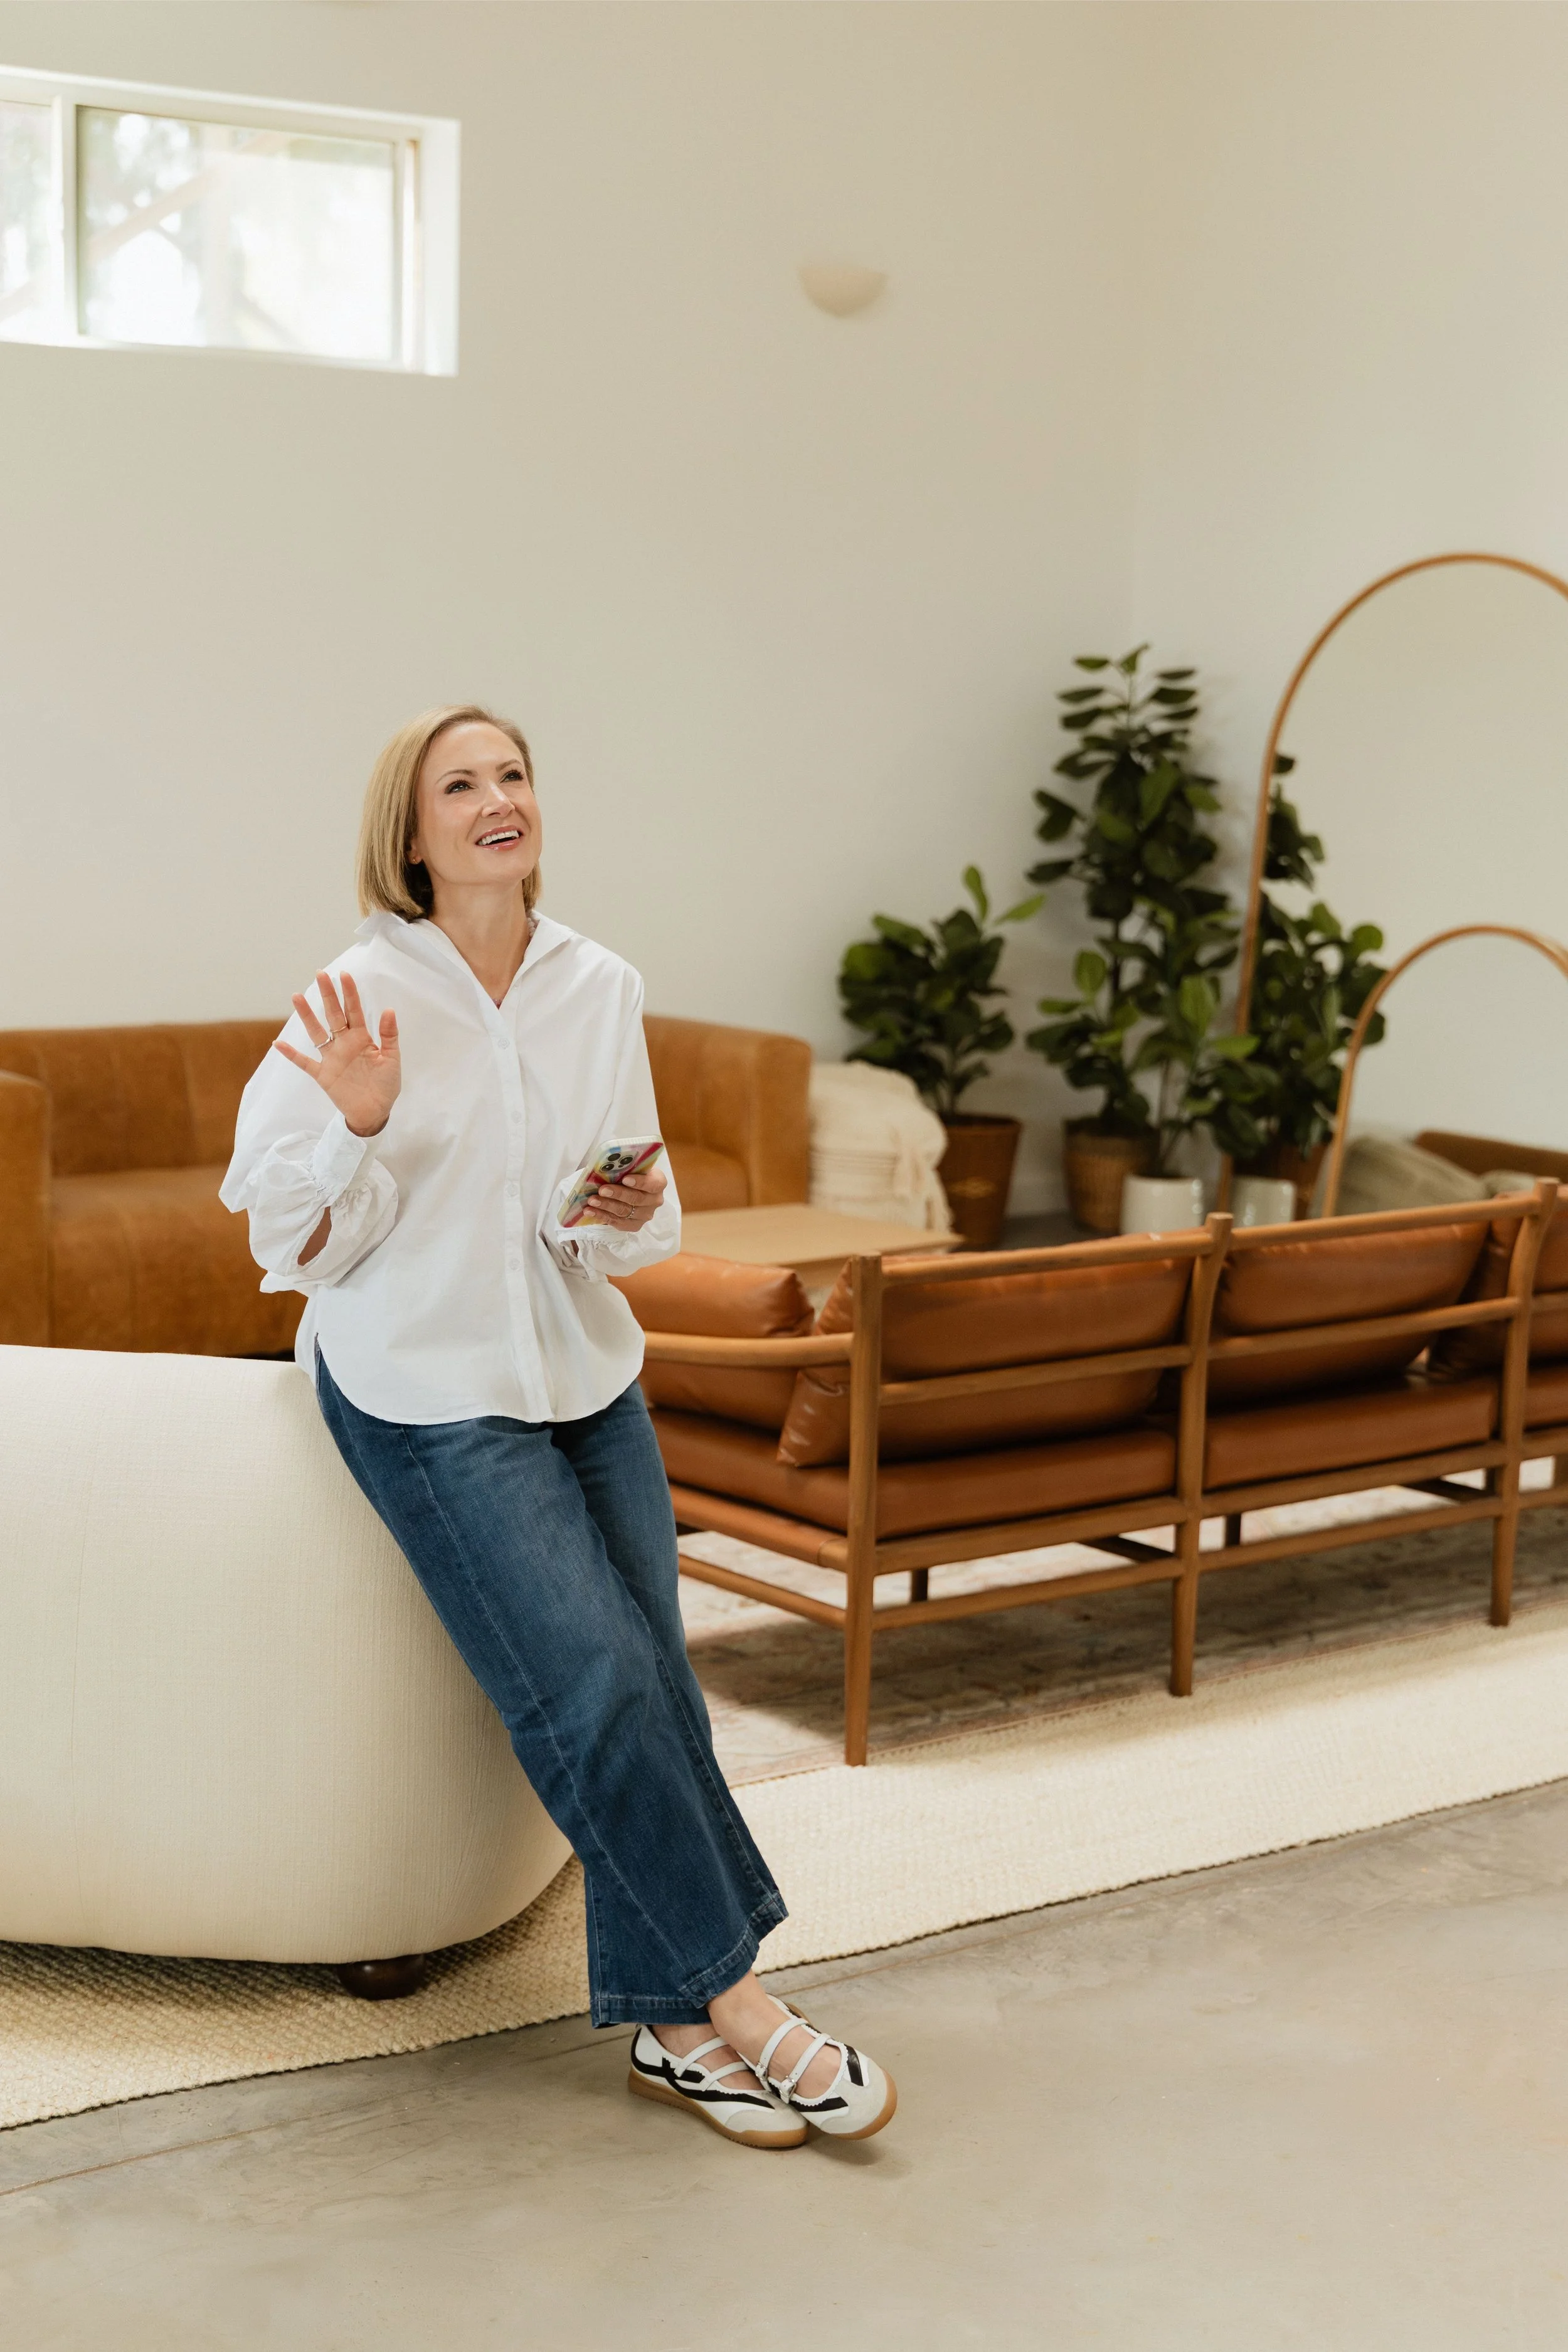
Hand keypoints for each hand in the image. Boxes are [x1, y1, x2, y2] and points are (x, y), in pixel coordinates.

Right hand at [273, 969, 400, 1136]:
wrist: (375, 1112)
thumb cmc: (386, 1085)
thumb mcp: (392, 1060)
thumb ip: (389, 1036)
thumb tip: (389, 1009)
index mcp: (362, 1039)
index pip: (354, 1011)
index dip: (349, 994)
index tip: (344, 975)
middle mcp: (344, 1044)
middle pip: (333, 1015)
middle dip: (328, 995)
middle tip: (320, 974)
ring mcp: (331, 1058)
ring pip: (317, 1032)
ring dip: (307, 1016)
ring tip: (297, 996)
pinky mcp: (323, 1075)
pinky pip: (304, 1063)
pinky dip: (292, 1054)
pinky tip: (278, 1043)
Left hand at [582, 1164, 666, 1231]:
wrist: (629, 1190)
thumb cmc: (629, 1174)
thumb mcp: (631, 1168)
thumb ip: (625, 1168)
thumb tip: (607, 1168)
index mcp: (658, 1182)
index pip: (653, 1183)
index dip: (640, 1182)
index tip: (625, 1179)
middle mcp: (655, 1200)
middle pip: (637, 1199)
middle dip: (618, 1194)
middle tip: (602, 1190)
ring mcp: (645, 1215)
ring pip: (625, 1211)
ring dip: (606, 1206)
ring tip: (592, 1201)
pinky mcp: (634, 1225)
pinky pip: (618, 1222)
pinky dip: (602, 1216)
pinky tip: (590, 1211)